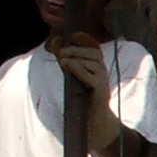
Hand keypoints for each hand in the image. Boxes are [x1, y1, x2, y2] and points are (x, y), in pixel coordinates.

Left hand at [54, 36, 122, 151]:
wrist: (94, 121)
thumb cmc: (83, 97)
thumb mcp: (71, 75)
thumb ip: (64, 58)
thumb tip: (54, 41)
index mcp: (97, 67)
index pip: (95, 48)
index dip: (87, 40)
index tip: (74, 35)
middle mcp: (103, 72)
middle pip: (94, 53)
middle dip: (76, 49)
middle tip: (60, 51)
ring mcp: (103, 81)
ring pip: (92, 62)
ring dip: (75, 57)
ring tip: (61, 59)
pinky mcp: (99, 91)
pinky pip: (90, 76)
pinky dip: (78, 68)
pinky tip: (66, 65)